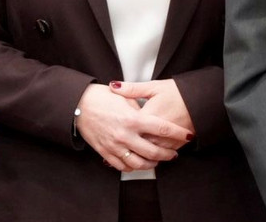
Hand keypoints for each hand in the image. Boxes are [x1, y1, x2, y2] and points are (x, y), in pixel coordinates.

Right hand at [74, 84, 189, 172]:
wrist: (77, 104)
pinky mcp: (105, 152)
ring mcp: (115, 146)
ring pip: (140, 163)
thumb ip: (140, 109)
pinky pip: (123, 166)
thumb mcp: (124, 97)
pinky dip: (133, 167)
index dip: (178, 133)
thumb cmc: (100, 97)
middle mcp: (125, 135)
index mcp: (133, 119)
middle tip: (173, 153)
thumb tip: (152, 116)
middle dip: (168, 154)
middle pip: (154, 152)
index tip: (188, 135)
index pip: (163, 129)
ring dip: (152, 163)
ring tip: (157, 160)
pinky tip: (138, 162)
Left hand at [109, 80, 194, 147]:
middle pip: (137, 143)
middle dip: (129, 143)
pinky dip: (154, 155)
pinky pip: (161, 154)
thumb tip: (114, 86)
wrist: (201, 100)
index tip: (115, 125)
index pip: (129, 127)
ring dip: (141, 152)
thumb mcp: (154, 87)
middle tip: (120, 140)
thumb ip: (132, 89)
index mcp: (148, 116)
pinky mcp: (176, 145)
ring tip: (132, 149)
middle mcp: (156, 132)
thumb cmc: (178, 92)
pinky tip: (147, 152)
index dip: (121, 127)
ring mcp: (167, 141)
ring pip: (149, 153)